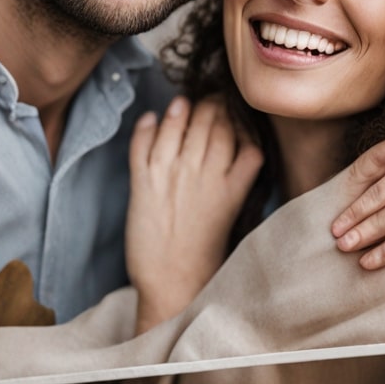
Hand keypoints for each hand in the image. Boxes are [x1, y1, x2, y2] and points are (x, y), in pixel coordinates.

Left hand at [126, 96, 262, 332]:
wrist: (174, 282)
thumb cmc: (206, 248)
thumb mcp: (235, 207)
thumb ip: (240, 172)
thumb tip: (243, 139)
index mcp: (230, 184)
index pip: (235, 131)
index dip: (232, 112)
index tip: (229, 107)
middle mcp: (201, 176)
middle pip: (209, 122)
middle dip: (210, 105)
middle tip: (209, 101)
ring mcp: (170, 177)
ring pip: (178, 126)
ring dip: (180, 110)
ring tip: (182, 103)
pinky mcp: (143, 184)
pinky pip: (142, 145)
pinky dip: (146, 127)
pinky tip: (152, 118)